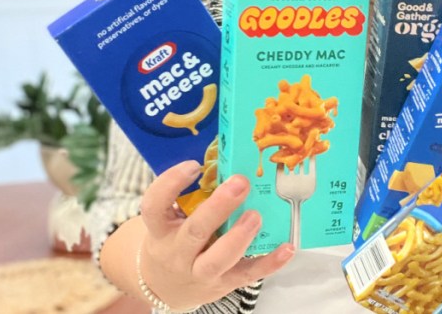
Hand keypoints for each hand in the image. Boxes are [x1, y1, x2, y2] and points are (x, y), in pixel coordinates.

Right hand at [137, 160, 294, 310]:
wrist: (163, 286)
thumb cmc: (171, 240)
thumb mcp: (168, 220)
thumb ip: (189, 197)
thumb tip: (226, 156)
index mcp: (160, 229)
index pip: (154, 205)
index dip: (171, 183)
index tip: (193, 165)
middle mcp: (176, 252)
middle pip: (194, 232)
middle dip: (218, 208)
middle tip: (240, 183)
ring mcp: (199, 272)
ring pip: (216, 260)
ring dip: (239, 237)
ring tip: (256, 215)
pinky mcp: (223, 284)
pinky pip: (247, 275)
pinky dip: (269, 263)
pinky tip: (287, 247)